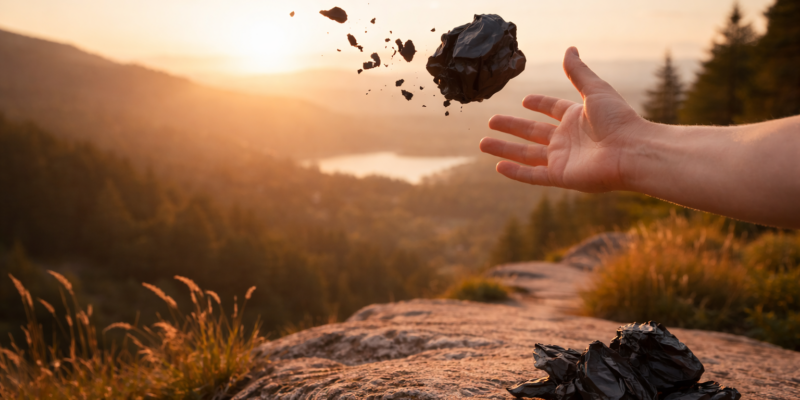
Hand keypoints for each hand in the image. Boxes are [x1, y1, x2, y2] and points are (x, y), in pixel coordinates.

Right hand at [480, 47, 646, 192]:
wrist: (631, 151)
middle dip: (512, 127)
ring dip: (504, 149)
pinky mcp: (560, 176)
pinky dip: (516, 172)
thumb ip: (578, 72)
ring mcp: (562, 159)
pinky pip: (533, 175)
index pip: (552, 109)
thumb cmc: (618, 119)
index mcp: (576, 119)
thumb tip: (569, 49)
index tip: (525, 100)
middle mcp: (566, 139)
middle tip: (491, 120)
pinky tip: (499, 167)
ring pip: (526, 154)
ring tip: (482, 143)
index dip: (539, 104)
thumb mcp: (595, 90)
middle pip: (532, 132)